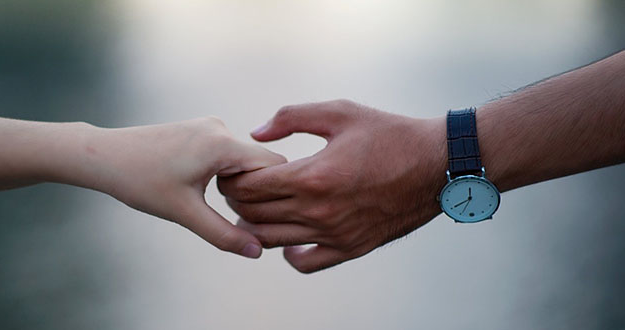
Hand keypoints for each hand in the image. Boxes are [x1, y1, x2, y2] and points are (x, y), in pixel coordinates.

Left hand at [67, 117, 285, 257]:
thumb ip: (224, 234)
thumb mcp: (184, 213)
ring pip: (244, 161)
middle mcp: (221, 128)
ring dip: (238, 184)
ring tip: (210, 201)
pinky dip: (225, 174)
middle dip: (254, 192)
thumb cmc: (140, 181)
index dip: (273, 194)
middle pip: (261, 164)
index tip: (256, 216)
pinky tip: (202, 188)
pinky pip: (229, 154)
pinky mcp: (201, 130)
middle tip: (233, 215)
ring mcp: (211, 127)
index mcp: (222, 143)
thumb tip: (256, 252)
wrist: (104, 156)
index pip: (275, 166)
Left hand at [217, 100, 446, 272]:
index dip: (232, 179)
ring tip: (254, 208)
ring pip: (271, 241)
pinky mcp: (350, 248)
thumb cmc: (388, 134)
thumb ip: (291, 117)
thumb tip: (256, 134)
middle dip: (236, 200)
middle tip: (236, 187)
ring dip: (253, 225)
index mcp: (312, 176)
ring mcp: (334, 235)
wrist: (436, 165)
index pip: (249, 187)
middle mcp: (319, 212)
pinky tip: (288, 239)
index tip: (232, 170)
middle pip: (253, 214)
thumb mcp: (340, 112)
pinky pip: (305, 263)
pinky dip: (288, 254)